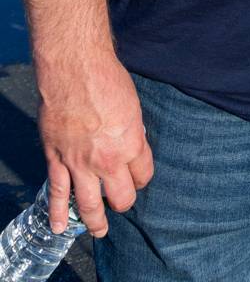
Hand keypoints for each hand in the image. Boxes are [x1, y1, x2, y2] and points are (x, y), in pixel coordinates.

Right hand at [38, 53, 153, 235]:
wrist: (74, 68)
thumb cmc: (106, 79)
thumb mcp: (133, 105)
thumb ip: (131, 131)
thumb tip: (130, 142)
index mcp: (131, 144)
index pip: (143, 175)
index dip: (142, 177)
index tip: (138, 175)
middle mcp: (107, 160)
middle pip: (121, 197)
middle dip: (124, 200)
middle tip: (122, 199)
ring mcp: (80, 163)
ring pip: (89, 205)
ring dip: (96, 221)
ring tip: (100, 230)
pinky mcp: (56, 159)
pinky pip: (57, 192)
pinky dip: (57, 212)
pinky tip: (59, 226)